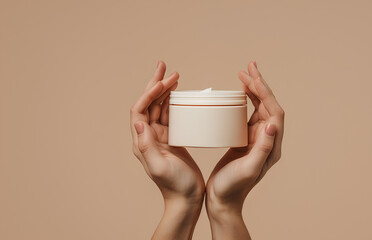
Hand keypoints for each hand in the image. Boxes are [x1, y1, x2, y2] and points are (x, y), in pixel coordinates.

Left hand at [130, 61, 204, 239]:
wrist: (187, 198)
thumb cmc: (175, 185)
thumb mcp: (159, 166)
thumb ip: (147, 145)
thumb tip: (137, 122)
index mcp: (142, 141)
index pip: (140, 111)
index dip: (148, 94)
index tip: (162, 83)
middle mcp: (149, 136)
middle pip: (149, 104)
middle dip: (156, 85)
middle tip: (164, 67)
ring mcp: (161, 136)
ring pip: (160, 107)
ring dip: (165, 90)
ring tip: (174, 76)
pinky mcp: (172, 138)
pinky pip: (171, 115)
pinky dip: (174, 102)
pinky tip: (180, 94)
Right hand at [206, 61, 284, 238]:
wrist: (223, 200)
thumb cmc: (233, 187)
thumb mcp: (248, 168)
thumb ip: (262, 148)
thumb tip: (272, 123)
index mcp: (271, 145)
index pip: (274, 113)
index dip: (266, 93)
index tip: (253, 78)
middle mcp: (267, 140)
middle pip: (268, 106)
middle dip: (260, 85)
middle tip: (249, 67)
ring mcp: (256, 139)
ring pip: (258, 108)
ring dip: (253, 90)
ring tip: (244, 74)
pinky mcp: (245, 140)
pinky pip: (248, 115)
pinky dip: (245, 102)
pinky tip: (239, 94)